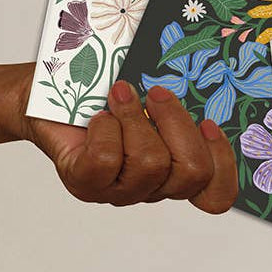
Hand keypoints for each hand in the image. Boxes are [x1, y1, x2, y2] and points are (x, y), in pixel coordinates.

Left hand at [22, 78, 237, 213]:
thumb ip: (181, 95)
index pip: (216, 196)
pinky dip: (105, 129)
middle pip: (191, 173)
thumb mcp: (151, 90)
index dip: (222, 163)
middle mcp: (151, 189)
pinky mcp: (86, 184)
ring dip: (134, 118)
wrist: (49, 95)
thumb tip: (197, 74)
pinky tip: (97, 118)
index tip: (208, 123)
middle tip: (157, 94)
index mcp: (174, 173)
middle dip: (177, 124)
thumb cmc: (104, 92)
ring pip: (151, 164)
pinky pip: (107, 161)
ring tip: (118, 96)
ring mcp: (118, 191)